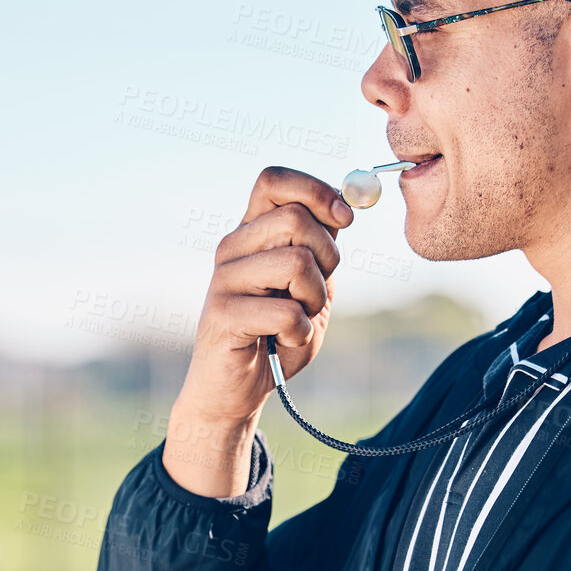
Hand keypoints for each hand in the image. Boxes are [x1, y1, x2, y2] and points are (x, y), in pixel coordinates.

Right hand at [162, 167, 353, 495]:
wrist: (239, 390)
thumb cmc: (278, 334)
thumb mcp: (311, 284)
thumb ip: (322, 245)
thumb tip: (348, 203)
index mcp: (252, 231)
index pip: (274, 181)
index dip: (316, 191)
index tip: (344, 220)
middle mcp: (232, 247)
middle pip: (295, 218)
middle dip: (328, 256)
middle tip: (317, 290)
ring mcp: (223, 279)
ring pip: (296, 261)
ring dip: (315, 297)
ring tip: (300, 318)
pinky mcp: (222, 315)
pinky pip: (286, 310)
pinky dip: (302, 330)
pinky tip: (287, 339)